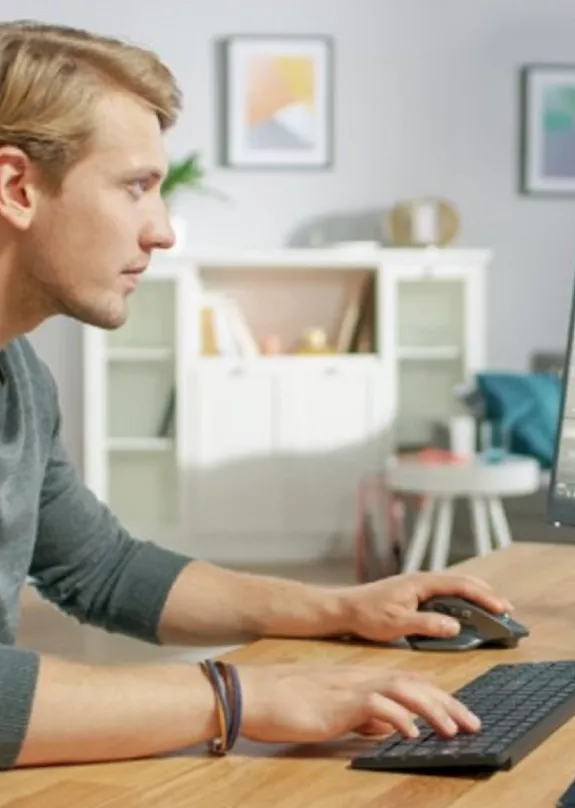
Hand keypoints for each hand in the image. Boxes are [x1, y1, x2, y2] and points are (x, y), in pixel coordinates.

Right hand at [238, 663, 479, 742]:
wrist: (257, 693)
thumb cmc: (288, 703)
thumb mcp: (333, 710)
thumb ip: (361, 715)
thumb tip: (385, 728)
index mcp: (361, 678)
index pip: (408, 682)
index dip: (437, 696)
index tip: (460, 713)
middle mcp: (361, 677)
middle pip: (414, 683)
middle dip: (447, 703)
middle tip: (473, 723)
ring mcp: (351, 687)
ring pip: (403, 690)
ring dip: (432, 709)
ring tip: (453, 729)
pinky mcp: (340, 701)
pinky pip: (377, 706)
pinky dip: (398, 718)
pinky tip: (412, 734)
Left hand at [337, 571, 512, 642]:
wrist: (343, 608)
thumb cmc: (367, 615)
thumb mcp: (397, 624)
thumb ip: (426, 625)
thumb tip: (456, 626)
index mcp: (420, 583)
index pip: (460, 585)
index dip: (483, 596)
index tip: (502, 608)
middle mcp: (421, 580)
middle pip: (460, 581)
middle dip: (485, 593)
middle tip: (506, 609)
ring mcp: (417, 586)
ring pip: (453, 586)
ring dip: (474, 596)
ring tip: (492, 609)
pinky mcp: (412, 594)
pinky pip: (443, 593)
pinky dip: (460, 600)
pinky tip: (465, 611)